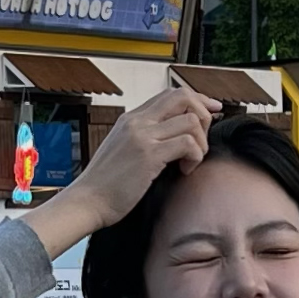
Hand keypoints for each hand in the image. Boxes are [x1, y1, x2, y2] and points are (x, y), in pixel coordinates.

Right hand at [25, 83, 214, 256]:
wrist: (87, 202)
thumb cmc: (105, 184)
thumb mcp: (123, 150)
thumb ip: (144, 138)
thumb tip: (173, 137)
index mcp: (131, 118)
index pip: (171, 95)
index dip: (197, 101)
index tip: (211, 112)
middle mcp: (137, 121)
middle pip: (183, 96)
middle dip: (204, 114)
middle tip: (203, 139)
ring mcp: (142, 136)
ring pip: (191, 120)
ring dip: (201, 142)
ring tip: (191, 162)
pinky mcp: (149, 155)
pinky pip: (188, 144)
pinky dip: (195, 157)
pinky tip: (185, 171)